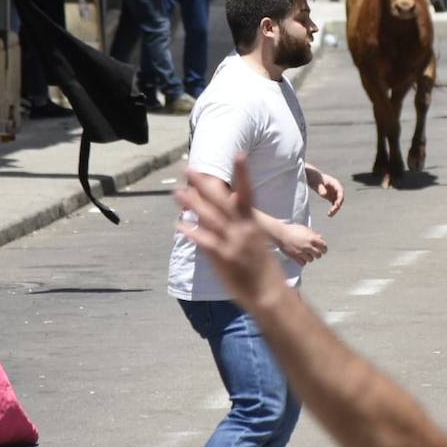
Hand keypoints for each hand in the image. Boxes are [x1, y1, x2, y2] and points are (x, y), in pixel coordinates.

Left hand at [175, 159, 289, 310]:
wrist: (269, 292)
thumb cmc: (263, 268)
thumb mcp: (258, 241)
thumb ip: (243, 226)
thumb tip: (230, 214)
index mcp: (253, 223)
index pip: (248, 192)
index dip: (243, 172)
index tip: (238, 153)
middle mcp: (242, 229)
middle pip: (221, 201)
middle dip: (204, 184)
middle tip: (189, 169)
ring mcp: (232, 243)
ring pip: (209, 218)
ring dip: (192, 204)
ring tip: (177, 192)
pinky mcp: (222, 258)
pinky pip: (204, 242)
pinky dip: (192, 233)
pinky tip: (179, 226)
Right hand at [274, 222, 327, 265]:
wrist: (281, 234)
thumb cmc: (292, 230)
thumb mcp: (305, 229)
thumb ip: (313, 234)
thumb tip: (320, 237)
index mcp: (312, 238)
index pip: (324, 246)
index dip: (324, 249)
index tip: (323, 250)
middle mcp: (308, 246)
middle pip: (318, 255)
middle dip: (317, 254)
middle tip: (314, 252)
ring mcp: (301, 252)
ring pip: (311, 260)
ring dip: (309, 257)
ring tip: (305, 253)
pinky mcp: (295, 257)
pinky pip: (303, 263)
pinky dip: (303, 261)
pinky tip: (301, 257)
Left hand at [310, 169, 344, 216]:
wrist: (312, 177)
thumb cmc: (315, 178)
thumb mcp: (317, 183)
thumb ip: (321, 188)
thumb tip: (325, 194)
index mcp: (335, 183)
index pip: (340, 191)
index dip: (340, 198)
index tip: (337, 205)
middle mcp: (336, 189)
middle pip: (340, 198)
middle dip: (337, 205)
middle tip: (331, 212)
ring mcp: (334, 193)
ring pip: (338, 203)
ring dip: (335, 209)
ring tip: (329, 215)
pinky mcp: (331, 197)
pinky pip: (334, 204)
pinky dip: (333, 209)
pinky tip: (329, 214)